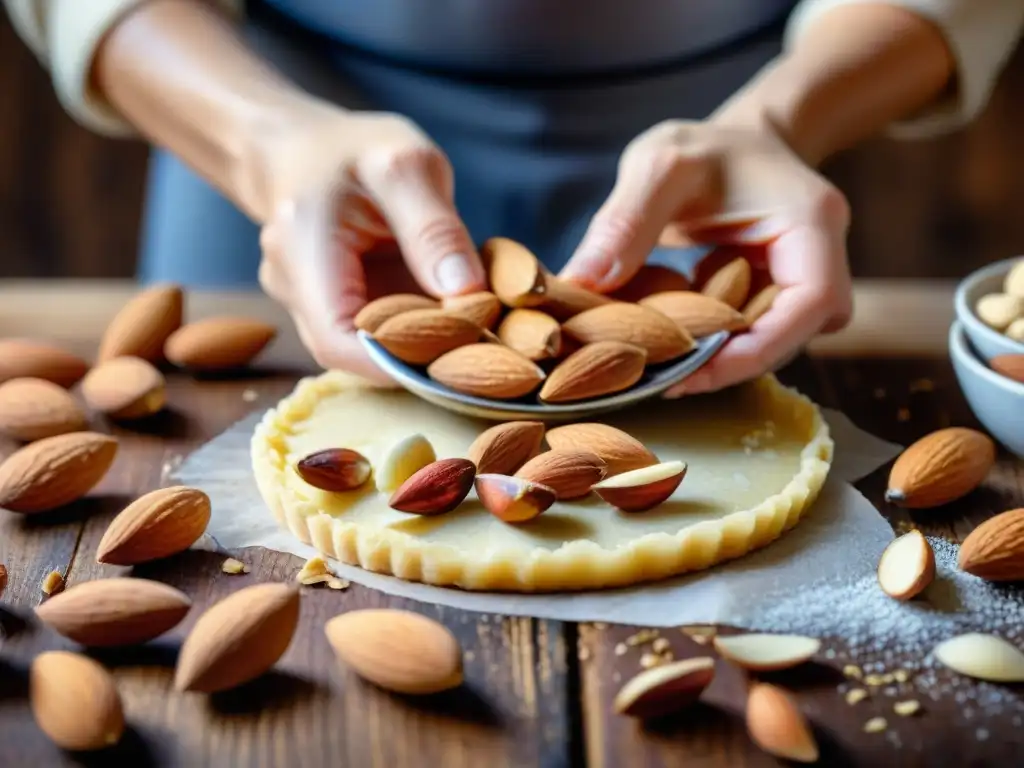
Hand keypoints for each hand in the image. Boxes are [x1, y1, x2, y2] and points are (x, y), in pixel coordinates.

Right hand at [255, 107, 485, 382]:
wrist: (307, 149)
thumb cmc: (355, 149)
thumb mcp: (406, 166)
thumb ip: (435, 228)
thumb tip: (467, 293)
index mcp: (301, 246)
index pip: (337, 339)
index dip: (396, 363)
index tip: (461, 359)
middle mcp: (292, 285)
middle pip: (352, 352)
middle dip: (417, 356)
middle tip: (485, 351)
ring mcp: (305, 303)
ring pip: (363, 348)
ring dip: (417, 347)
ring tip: (474, 334)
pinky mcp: (329, 309)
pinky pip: (371, 333)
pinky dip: (411, 332)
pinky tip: (451, 321)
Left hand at [559, 119, 852, 395]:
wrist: (730, 145)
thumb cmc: (703, 145)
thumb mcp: (659, 164)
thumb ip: (624, 220)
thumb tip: (581, 282)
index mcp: (812, 222)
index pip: (814, 303)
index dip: (759, 347)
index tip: (694, 371)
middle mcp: (819, 259)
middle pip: (792, 336)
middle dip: (729, 364)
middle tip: (661, 381)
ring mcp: (800, 284)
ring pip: (770, 343)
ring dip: (717, 359)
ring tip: (655, 368)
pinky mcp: (774, 300)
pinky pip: (749, 335)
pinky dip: (709, 343)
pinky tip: (665, 345)